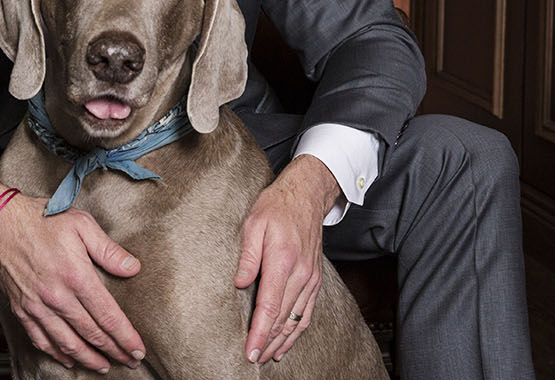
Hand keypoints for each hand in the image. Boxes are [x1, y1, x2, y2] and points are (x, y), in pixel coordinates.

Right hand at [0, 180, 145, 371]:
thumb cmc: (41, 220)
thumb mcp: (82, 224)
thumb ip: (109, 250)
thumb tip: (133, 268)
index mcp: (77, 276)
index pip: (108, 316)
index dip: (125, 337)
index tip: (137, 350)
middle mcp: (58, 297)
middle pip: (91, 334)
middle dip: (113, 351)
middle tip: (129, 362)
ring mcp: (37, 306)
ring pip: (67, 343)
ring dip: (88, 358)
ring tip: (103, 366)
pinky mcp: (21, 310)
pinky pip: (41, 340)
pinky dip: (57, 353)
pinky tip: (69, 358)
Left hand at [233, 154, 340, 363]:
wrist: (306, 195)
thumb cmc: (276, 206)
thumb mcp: (254, 223)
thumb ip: (247, 256)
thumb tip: (239, 283)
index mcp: (282, 261)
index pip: (269, 307)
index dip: (259, 333)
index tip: (250, 351)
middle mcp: (300, 274)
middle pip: (283, 319)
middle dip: (268, 342)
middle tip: (253, 360)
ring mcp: (310, 278)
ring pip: (297, 319)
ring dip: (283, 341)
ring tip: (268, 356)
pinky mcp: (314, 278)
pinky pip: (307, 311)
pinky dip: (297, 330)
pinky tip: (287, 341)